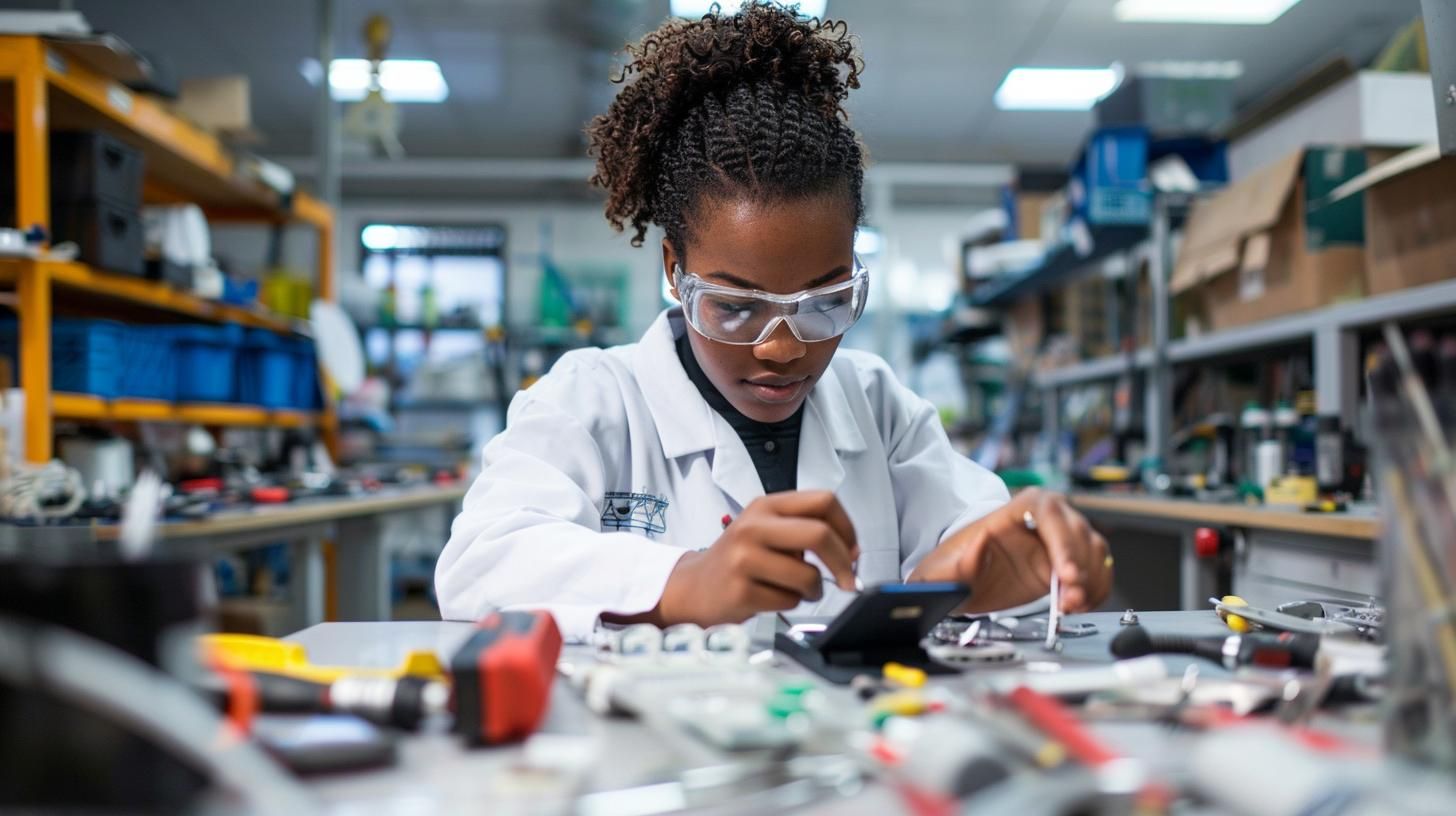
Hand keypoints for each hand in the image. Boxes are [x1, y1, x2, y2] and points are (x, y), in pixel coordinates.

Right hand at [656, 490, 859, 625]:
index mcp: (766, 505)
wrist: (695, 586)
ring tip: (797, 590)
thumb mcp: (768, 530)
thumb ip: (806, 530)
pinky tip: (772, 597)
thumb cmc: (740, 559)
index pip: (823, 501)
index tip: (853, 550)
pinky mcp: (741, 590)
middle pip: (819, 534)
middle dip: (844, 562)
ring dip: (813, 590)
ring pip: (808, 576)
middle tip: (848, 580)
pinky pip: (789, 601)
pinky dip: (790, 604)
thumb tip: (853, 552)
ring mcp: (744, 558)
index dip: (847, 527)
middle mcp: (754, 526)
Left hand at [909, 488, 1111, 613]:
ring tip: (1071, 606)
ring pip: (1093, 549)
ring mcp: (1057, 541)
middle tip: (1071, 599)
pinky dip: (1096, 588)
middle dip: (1081, 568)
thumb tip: (978, 544)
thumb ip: (960, 561)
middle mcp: (1041, 520)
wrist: (960, 584)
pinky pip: (1095, 569)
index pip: (1047, 510)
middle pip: (1077, 530)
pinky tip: (1081, 605)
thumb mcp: (945, 570)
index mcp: (1012, 511)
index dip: (1063, 540)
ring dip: (1091, 580)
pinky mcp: (1066, 563)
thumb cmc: (953, 570)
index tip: (1066, 573)